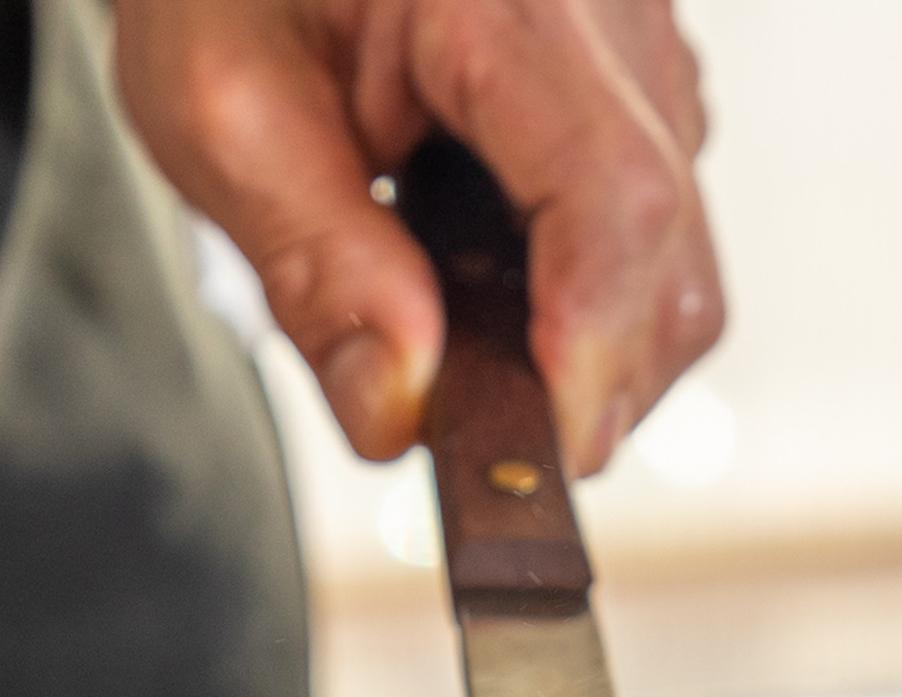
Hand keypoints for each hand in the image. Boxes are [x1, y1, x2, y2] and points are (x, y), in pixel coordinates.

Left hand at [115, 0, 721, 475]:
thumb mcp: (223, 110)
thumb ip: (316, 271)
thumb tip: (400, 411)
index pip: (615, 197)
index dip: (588, 349)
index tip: (531, 448)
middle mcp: (612, 9)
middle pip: (668, 249)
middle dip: (584, 379)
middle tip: (471, 438)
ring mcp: (641, 42)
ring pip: (678, 252)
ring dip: (585, 345)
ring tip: (460, 351)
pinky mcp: (636, 77)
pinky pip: (655, 219)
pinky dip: (582, 294)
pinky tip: (485, 287)